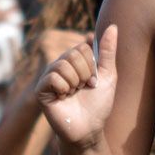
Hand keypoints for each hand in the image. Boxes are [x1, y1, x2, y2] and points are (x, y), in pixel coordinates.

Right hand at [36, 24, 117, 146]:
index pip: (82, 47)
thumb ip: (108, 51)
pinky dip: (64, 88)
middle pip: (72, 54)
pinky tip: (64, 98)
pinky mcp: (40, 90)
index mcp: (73, 62)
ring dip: (75, 82)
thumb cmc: (98, 104)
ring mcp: (48, 78)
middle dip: (84, 74)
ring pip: (62, 64)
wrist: (89, 129)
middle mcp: (59, 66)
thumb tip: (113, 26)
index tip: (93, 82)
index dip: (91, 66)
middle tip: (83, 89)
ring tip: (74, 93)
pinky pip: (52, 77)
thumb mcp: (108, 75)